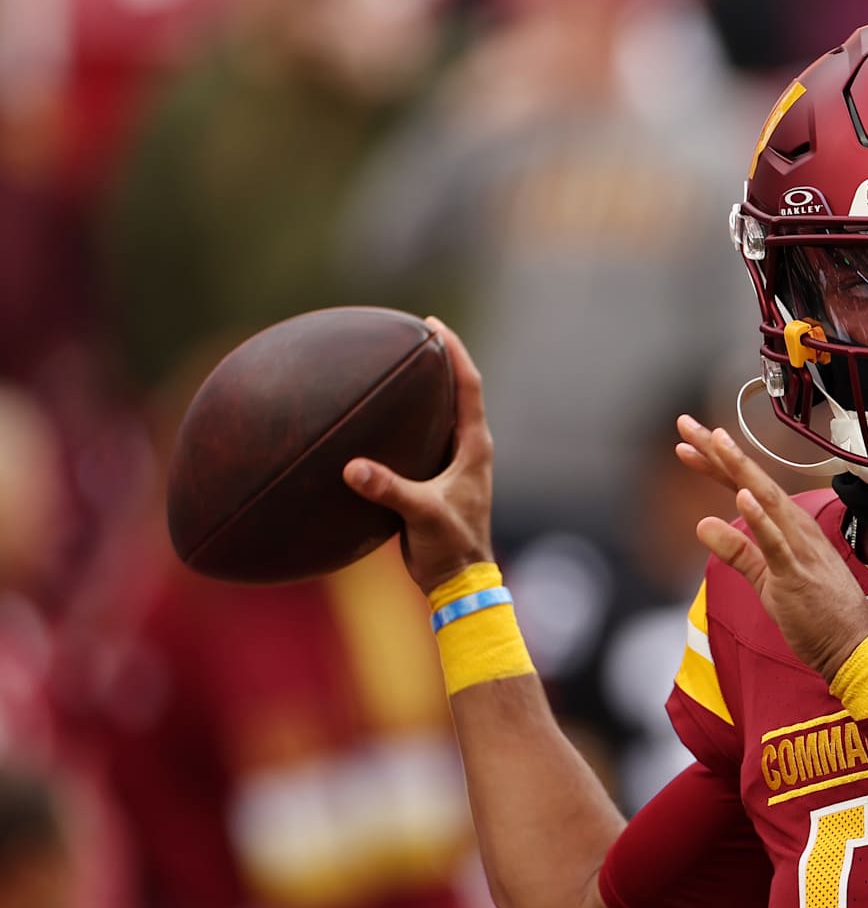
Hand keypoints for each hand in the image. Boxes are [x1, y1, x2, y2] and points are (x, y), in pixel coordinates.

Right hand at [342, 317, 495, 594]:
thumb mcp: (421, 514)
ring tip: (397, 366)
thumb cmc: (450, 546)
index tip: (434, 326)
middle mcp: (468, 449)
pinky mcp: (436, 479)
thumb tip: (353, 468)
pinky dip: (407, 421)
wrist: (457, 581)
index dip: (455, 352)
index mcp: (474, 447)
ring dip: (425, 391)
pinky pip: (422, 438)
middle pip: (458, 393)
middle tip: (412, 334)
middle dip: (439, 362)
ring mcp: (453, 464)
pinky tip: (381, 418)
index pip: (468, 387)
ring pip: (441, 415)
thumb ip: (390, 490)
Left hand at [675, 415, 867, 678]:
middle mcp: (794, 529)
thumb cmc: (817, 614)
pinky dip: (760, 519)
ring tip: (714, 442)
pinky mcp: (797, 573)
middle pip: (751, 481)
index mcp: (788, 528)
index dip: (717, 463)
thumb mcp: (766, 579)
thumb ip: (737, 551)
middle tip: (687, 424)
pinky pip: (776, 543)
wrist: (852, 646)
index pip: (746, 487)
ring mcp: (798, 548)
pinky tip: (743, 497)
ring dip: (739, 470)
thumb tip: (703, 525)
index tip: (689, 443)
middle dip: (718, 451)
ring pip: (765, 500)